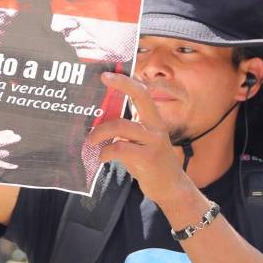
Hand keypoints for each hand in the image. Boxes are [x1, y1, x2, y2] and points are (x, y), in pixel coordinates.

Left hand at [85, 72, 191, 204]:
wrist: (172, 188)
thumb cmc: (150, 163)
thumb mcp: (141, 142)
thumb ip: (125, 130)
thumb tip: (97, 122)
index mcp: (153, 120)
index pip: (142, 92)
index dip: (125, 81)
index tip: (106, 74)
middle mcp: (156, 126)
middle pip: (141, 96)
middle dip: (121, 85)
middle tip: (101, 81)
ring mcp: (154, 141)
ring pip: (120, 126)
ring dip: (99, 133)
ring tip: (91, 141)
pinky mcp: (149, 158)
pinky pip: (119, 148)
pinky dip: (105, 152)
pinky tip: (102, 157)